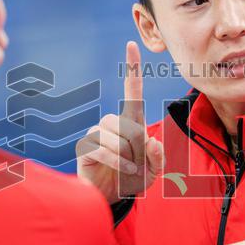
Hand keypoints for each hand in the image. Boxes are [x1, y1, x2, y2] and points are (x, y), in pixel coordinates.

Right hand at [76, 41, 163, 202]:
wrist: (111, 199)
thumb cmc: (132, 180)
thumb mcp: (154, 171)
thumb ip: (159, 157)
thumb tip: (151, 140)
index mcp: (131, 123)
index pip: (133, 92)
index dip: (132, 69)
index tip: (131, 45)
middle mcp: (112, 124)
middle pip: (127, 122)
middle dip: (138, 146)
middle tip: (138, 164)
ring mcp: (97, 134)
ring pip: (115, 135)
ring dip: (128, 155)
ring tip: (129, 169)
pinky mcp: (85, 147)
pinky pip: (103, 148)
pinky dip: (117, 163)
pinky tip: (121, 172)